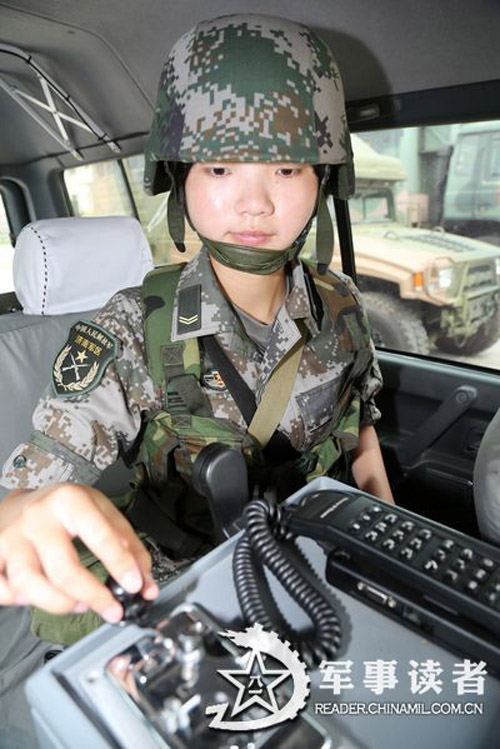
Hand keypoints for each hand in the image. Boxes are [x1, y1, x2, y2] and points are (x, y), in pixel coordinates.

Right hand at [0, 483, 157, 622]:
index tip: (134, 586)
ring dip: (59, 604)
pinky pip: (2, 591)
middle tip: (110, 607)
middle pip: (63, 569)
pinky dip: (20, 602)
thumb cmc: (65, 510)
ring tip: (78, 604)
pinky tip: (37, 598)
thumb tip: (146, 586)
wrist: (22, 502)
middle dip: (92, 595)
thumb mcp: (102, 513)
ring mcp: (11, 539)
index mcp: (69, 501)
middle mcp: (37, 518)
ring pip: (29, 584)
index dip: (120, 565)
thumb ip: (128, 547)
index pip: (99, 535)